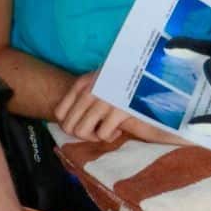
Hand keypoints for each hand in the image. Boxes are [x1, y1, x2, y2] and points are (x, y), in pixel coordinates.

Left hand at [55, 72, 189, 144]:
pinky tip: (119, 127)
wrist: (150, 74)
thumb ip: (85, 94)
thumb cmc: (124, 80)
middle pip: (69, 126)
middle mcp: (89, 91)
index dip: (69, 124)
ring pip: (81, 132)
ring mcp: (103, 101)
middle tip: (96, 130)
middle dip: (82, 133)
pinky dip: (111, 135)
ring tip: (107, 129)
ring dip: (94, 136)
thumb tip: (68, 119)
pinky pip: (103, 134)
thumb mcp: (100, 80)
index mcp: (82, 84)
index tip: (82, 124)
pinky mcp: (118, 111)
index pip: (59, 112)